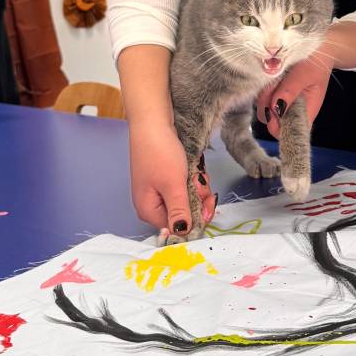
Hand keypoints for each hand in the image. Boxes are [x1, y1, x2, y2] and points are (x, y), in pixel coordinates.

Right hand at [128, 122, 214, 236]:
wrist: (153, 120)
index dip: (195, 219)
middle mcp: (153, 203)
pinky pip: (186, 185)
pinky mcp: (166, 176)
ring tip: (196, 172)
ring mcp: (159, 189)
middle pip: (184, 213)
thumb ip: (179, 212)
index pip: (177, 228)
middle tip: (200, 182)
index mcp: (149, 210)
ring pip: (188, 197)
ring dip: (197, 185)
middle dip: (198, 198)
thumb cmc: (159, 152)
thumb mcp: (173, 185)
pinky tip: (194, 167)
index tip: (207, 205)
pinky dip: (193, 177)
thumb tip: (182, 234)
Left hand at [256, 52, 334, 139]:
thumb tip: (277, 109)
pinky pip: (260, 94)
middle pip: (271, 120)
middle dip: (268, 104)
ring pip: (263, 106)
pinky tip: (272, 72)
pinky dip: (262, 85)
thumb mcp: (304, 75)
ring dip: (264, 92)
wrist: (317, 46)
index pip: (290, 132)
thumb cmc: (316, 61)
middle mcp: (292, 109)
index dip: (279, 127)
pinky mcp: (272, 91)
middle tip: (276, 83)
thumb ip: (290, 92)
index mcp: (306, 111)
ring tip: (276, 74)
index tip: (275, 110)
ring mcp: (280, 100)